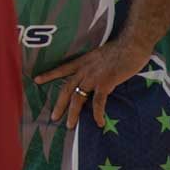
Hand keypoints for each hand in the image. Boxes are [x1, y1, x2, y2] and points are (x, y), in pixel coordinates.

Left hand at [34, 37, 150, 129]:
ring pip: (78, 97)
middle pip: (66, 88)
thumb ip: (97, 64)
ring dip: (73, 113)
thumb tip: (99, 74)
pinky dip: (97, 113)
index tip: (36, 80)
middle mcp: (85, 69)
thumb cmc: (122, 48)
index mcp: (83, 61)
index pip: (62, 68)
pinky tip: (98, 122)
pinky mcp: (105, 83)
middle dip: (59, 104)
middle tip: (53, 117)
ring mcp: (94, 77)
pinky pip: (98, 102)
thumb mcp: (102, 54)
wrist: (132, 44)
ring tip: (69, 125)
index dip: (49, 75)